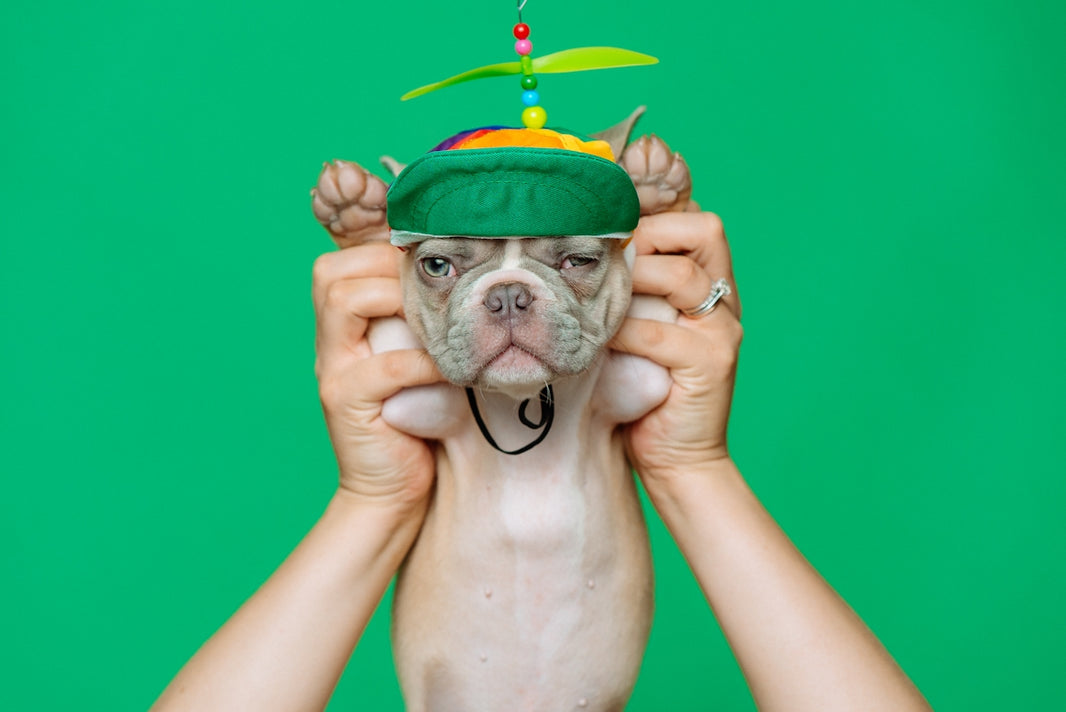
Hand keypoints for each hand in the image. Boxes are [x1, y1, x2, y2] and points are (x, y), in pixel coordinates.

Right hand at [312, 242, 444, 508]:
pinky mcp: (344, 403)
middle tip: (436, 291)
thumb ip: (421, 321)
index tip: (431, 267)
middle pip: (334, 273)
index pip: (341, 261)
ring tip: (437, 322)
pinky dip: (423, 362)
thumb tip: (469, 274)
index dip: (383, 252)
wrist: (391, 490)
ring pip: (345, 302)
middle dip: (388, 269)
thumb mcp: (417, 358)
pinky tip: (451, 370)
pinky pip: (383, 366)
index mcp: (340, 326)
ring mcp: (331, 370)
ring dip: (398, 302)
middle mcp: (327, 342)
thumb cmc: (417, 417)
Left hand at [610, 210, 743, 488]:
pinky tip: (597, 339)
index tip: (610, 221)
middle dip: (648, 234)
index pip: (697, 219)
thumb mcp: (640, 325)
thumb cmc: (645, 387)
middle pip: (705, 230)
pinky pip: (660, 333)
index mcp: (713, 283)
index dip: (656, 210)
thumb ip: (630, 289)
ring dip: (631, 278)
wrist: (677, 458)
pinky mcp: (711, 364)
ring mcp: (723, 330)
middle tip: (606, 255)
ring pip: (682, 276)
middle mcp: (726, 299)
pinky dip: (622, 331)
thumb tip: (577, 245)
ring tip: (597, 292)